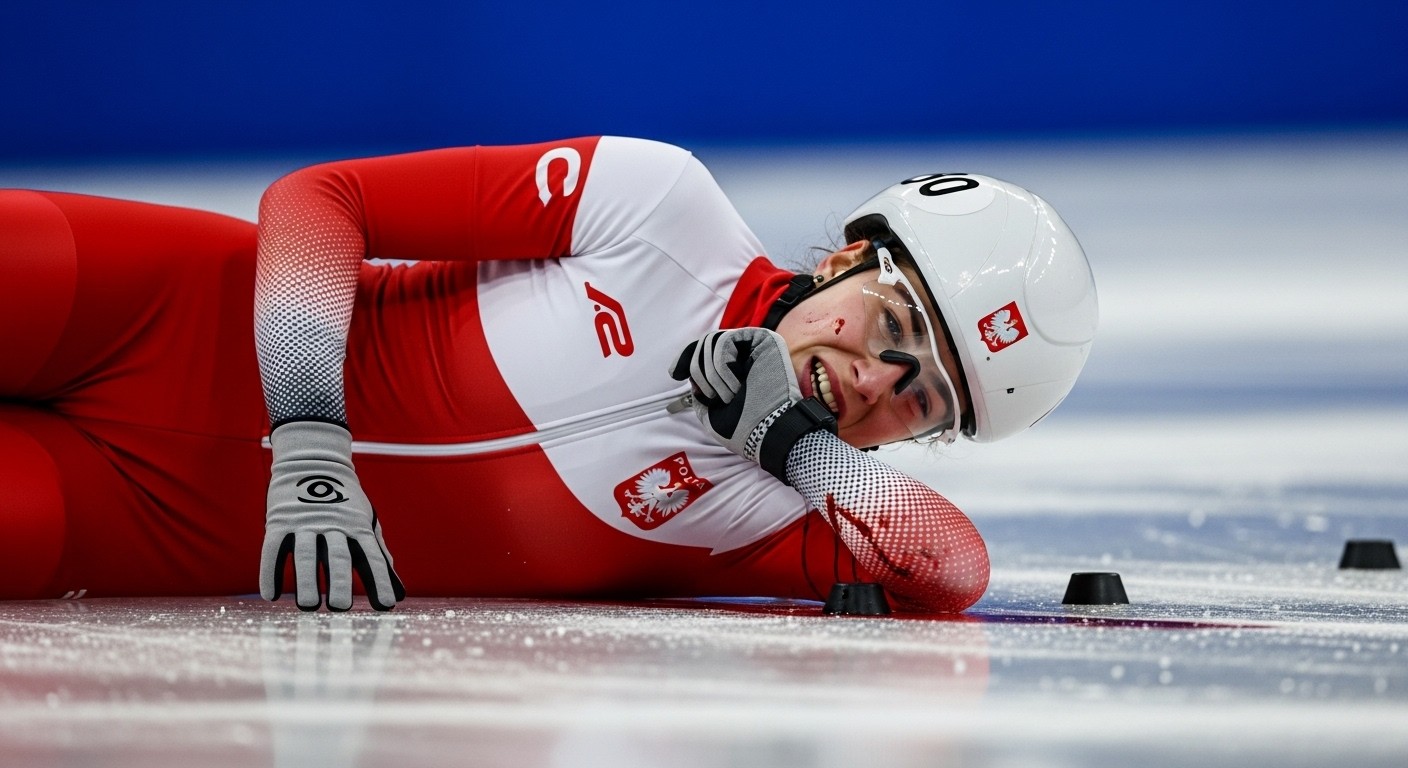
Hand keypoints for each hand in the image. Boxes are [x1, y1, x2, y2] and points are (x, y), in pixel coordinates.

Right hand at [260, 421, 405, 610]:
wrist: (313, 459)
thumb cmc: (345, 502)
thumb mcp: (366, 522)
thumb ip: (378, 554)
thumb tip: (397, 593)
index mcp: (357, 526)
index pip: (371, 556)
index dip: (379, 580)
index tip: (386, 606)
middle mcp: (333, 524)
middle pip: (337, 555)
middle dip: (340, 581)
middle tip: (341, 608)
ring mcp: (305, 521)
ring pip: (305, 553)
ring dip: (306, 580)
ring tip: (308, 606)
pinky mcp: (279, 520)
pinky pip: (273, 548)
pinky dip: (270, 572)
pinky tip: (271, 596)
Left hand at [670, 327, 834, 481]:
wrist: (769, 432)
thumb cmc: (744, 428)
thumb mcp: (711, 413)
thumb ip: (700, 392)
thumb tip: (691, 376)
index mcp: (733, 368)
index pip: (703, 351)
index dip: (685, 357)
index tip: (674, 374)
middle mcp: (744, 354)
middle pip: (705, 343)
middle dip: (698, 369)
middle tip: (710, 395)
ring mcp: (754, 346)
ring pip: (712, 340)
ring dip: (712, 373)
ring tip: (728, 395)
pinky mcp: (765, 340)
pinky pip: (726, 338)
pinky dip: (721, 364)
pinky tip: (734, 384)